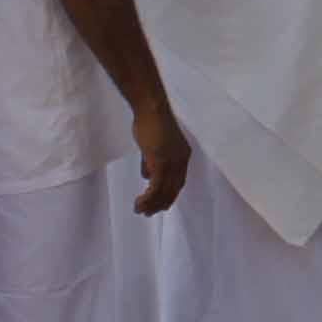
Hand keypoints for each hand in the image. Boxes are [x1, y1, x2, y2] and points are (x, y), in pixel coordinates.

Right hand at [130, 97, 191, 214]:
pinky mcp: (161, 163)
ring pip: (164, 191)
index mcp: (182, 155)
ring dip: (152, 204)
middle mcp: (181, 160)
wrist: (151, 109)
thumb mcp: (153, 145)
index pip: (178, 181)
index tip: (160, 204)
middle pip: (173, 189)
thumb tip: (146, 175)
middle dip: (161, 203)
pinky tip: (139, 202)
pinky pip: (156, 187)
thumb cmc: (149, 122)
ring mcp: (172, 162)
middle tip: (149, 213)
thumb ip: (151, 160)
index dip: (169, 194)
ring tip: (141, 210)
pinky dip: (148, 198)